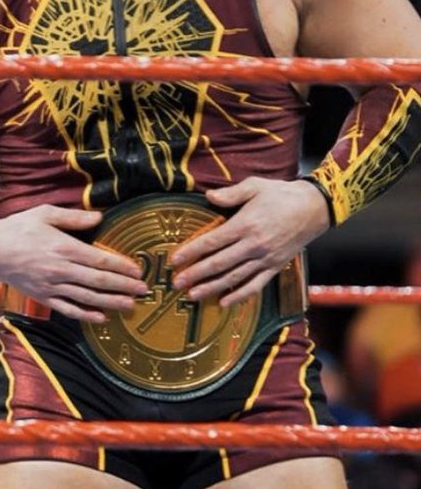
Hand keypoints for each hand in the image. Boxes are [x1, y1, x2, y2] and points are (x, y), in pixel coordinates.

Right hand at [0, 206, 147, 322]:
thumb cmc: (18, 228)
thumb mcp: (44, 213)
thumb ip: (73, 217)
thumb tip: (99, 218)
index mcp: (62, 247)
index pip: (99, 259)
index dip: (121, 266)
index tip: (138, 270)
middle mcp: (59, 269)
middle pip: (98, 280)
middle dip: (124, 286)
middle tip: (144, 289)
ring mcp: (51, 286)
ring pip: (87, 297)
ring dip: (111, 302)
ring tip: (130, 304)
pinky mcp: (43, 297)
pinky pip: (68, 309)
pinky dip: (86, 315)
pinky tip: (101, 317)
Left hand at [168, 178, 329, 305]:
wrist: (315, 208)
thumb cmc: (281, 195)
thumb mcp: (255, 186)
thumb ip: (231, 193)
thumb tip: (208, 196)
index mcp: (245, 224)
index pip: (212, 241)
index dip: (192, 251)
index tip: (174, 259)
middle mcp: (254, 245)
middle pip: (219, 263)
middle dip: (195, 274)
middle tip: (176, 283)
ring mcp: (265, 258)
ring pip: (234, 277)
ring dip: (212, 287)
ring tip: (192, 295)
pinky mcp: (276, 267)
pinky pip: (256, 285)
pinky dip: (240, 296)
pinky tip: (224, 302)